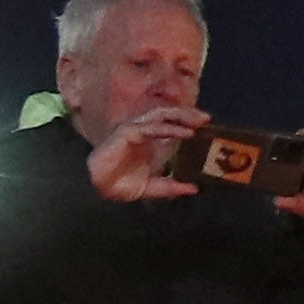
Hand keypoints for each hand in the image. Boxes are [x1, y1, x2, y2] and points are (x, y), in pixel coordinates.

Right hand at [87, 107, 207, 202]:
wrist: (96, 189)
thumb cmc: (118, 186)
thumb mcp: (151, 188)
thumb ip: (171, 187)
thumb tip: (193, 188)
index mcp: (148, 141)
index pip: (170, 125)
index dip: (186, 123)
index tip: (205, 128)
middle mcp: (142, 131)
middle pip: (168, 115)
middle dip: (188, 114)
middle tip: (207, 118)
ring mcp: (134, 130)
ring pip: (161, 115)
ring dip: (181, 116)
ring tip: (198, 121)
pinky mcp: (127, 132)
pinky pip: (151, 127)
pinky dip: (169, 129)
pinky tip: (184, 132)